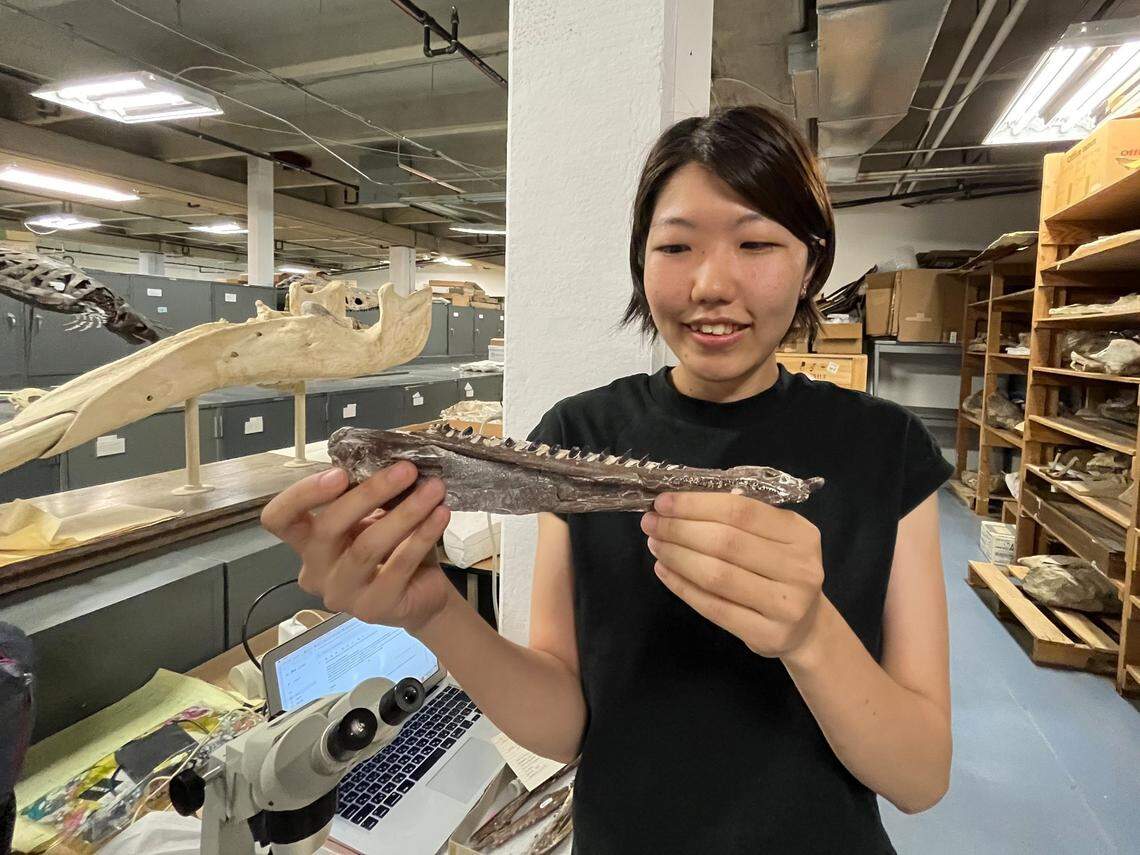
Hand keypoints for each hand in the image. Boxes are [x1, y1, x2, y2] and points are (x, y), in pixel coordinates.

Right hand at [261, 462, 453, 630]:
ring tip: (433, 489)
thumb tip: (390, 459)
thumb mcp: (374, 517)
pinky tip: (441, 515)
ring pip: (367, 546)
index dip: (302, 494)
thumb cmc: (393, 547)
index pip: (279, 519)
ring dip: (405, 512)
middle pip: (328, 528)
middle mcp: (316, 570)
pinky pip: (399, 565)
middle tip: (406, 469)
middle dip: (369, 493)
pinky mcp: (374, 608)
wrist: (423, 595)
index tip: (340, 473)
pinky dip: (423, 535)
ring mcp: (342, 594)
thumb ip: (368, 496)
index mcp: (307, 541)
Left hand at [641, 492, 824, 658]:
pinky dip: (682, 586)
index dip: (697, 504)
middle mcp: (800, 568)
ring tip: (655, 544)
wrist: (806, 627)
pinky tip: (663, 570)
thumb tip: (681, 502)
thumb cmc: (780, 571)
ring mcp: (786, 605)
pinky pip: (713, 607)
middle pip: (726, 542)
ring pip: (717, 575)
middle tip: (651, 523)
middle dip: (680, 529)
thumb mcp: (775, 538)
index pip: (742, 511)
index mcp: (801, 534)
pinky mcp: (767, 635)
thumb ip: (739, 518)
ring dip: (677, 556)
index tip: (663, 501)